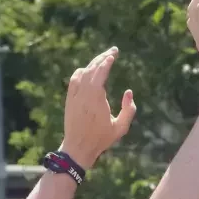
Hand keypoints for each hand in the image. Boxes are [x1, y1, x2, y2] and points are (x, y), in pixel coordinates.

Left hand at [60, 47, 136, 169]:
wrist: (78, 148)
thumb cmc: (101, 139)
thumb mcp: (121, 128)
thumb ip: (129, 110)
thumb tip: (129, 92)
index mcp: (96, 99)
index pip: (100, 74)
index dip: (106, 62)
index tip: (113, 55)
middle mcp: (84, 95)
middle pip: (92, 69)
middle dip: (102, 58)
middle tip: (113, 51)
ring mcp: (74, 96)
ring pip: (82, 73)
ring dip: (93, 63)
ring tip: (103, 59)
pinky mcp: (69, 100)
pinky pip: (74, 80)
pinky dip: (81, 72)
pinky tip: (88, 69)